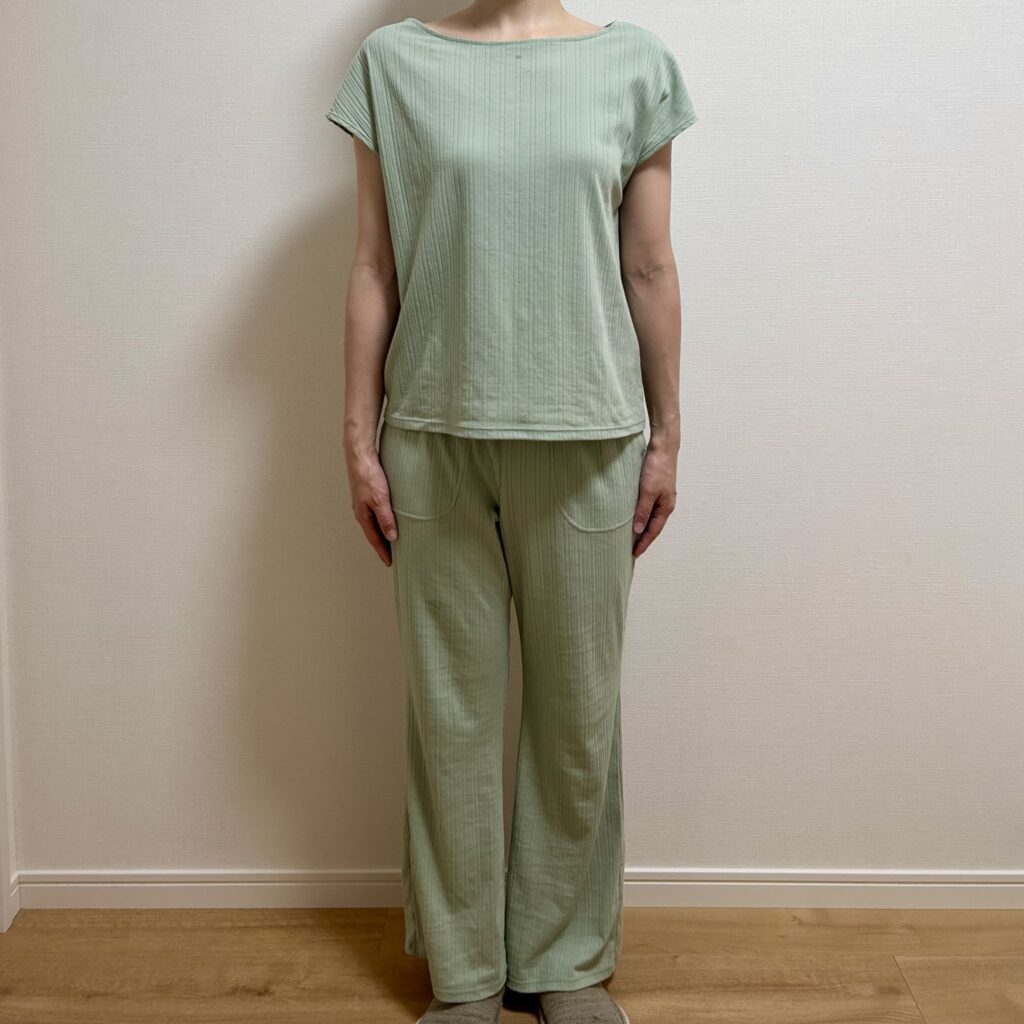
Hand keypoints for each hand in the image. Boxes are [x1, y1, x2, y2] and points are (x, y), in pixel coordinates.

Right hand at [346, 444, 397, 565]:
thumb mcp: (381, 500)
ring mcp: (362, 503)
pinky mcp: (366, 494)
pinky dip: (381, 521)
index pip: (375, 540)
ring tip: (391, 541)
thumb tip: (392, 537)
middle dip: (382, 545)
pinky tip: (387, 519)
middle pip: (373, 533)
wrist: (360, 455)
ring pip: (373, 523)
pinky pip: (374, 513)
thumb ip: (386, 519)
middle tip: (392, 555)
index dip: (383, 552)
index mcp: (363, 516)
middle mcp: (361, 512)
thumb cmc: (369, 476)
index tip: (390, 563)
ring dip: (382, 533)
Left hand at [632, 434, 676, 557]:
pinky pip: (649, 508)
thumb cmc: (657, 468)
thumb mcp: (648, 492)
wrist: (663, 448)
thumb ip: (643, 511)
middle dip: (644, 539)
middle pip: (653, 527)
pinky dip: (641, 516)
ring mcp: (662, 497)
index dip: (644, 543)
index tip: (634, 554)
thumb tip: (638, 530)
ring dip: (642, 528)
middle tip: (631, 550)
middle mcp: (666, 504)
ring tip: (632, 538)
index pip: (653, 531)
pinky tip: (634, 517)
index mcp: (666, 508)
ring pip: (651, 518)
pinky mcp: (656, 489)